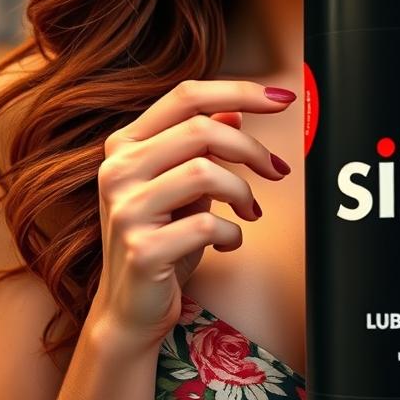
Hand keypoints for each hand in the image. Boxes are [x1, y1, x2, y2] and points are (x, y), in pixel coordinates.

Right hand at [88, 80, 295, 354]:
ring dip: (242, 191)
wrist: (131, 310)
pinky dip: (233, 232)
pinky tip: (229, 242)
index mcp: (125, 146)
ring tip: (250, 211)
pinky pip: (207, 224)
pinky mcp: (142, 248)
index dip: (239, 90)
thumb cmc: (162, 241)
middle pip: (200, 129)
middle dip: (251, 148)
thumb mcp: (183, 187)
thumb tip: (236, 110)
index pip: (185, 96)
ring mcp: (125, 209)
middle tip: (276, 170)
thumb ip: (200, 148)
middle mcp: (117, 170)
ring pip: (205, 171)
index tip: (281, 98)